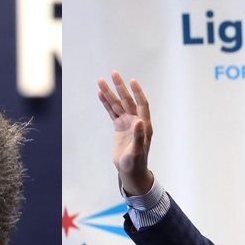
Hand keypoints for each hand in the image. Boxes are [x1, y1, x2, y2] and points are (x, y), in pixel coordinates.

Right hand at [97, 71, 153, 195]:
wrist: (130, 170)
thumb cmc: (136, 163)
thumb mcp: (138, 151)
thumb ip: (139, 136)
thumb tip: (139, 122)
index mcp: (144, 125)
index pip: (141, 104)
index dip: (137, 93)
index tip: (132, 80)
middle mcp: (136, 121)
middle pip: (128, 100)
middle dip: (120, 87)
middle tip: (114, 73)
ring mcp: (127, 123)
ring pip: (117, 104)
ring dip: (110, 93)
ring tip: (101, 81)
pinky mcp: (119, 127)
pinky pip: (112, 112)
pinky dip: (106, 103)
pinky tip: (101, 94)